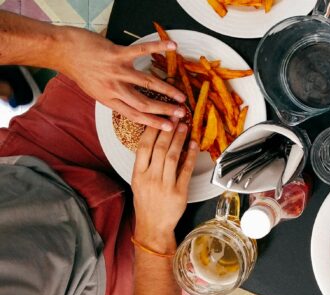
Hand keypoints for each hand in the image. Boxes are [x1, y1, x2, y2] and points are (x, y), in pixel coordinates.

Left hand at [58, 27, 185, 130]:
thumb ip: (113, 96)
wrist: (63, 51)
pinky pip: (141, 51)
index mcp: (109, 99)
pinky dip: (158, 47)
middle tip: (181, 114)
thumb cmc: (79, 70)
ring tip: (181, 96)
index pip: (134, 115)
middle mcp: (114, 88)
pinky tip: (172, 46)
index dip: (154, 122)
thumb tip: (130, 102)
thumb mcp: (94, 90)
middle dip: (165, 110)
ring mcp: (117, 71)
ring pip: (147, 83)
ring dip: (167, 90)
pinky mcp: (117, 54)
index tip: (169, 127)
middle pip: (144, 103)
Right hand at [131, 122, 196, 250]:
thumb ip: (145, 163)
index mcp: (138, 174)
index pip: (143, 147)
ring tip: (184, 126)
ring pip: (173, 156)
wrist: (153, 226)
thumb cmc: (146, 203)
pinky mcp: (179, 192)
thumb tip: (154, 141)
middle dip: (168, 130)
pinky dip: (191, 156)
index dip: (152, 130)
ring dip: (179, 139)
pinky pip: (186, 170)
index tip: (159, 118)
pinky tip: (194, 144)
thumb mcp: (138, 182)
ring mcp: (165, 185)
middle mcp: (150, 178)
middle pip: (159, 149)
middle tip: (175, 116)